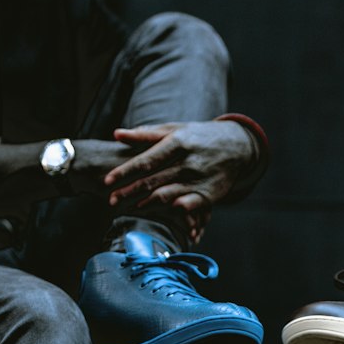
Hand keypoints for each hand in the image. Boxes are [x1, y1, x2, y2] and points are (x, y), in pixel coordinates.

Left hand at [102, 121, 255, 228]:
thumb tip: (117, 134)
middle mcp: (187, 162)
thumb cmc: (199, 136)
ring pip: (166, 195)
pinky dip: (172, 213)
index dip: (125, 172)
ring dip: (146, 203)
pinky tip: (158, 213)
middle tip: (111, 200)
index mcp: (177, 142)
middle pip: (152, 181)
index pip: (145, 160)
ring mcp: (198, 179)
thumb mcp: (175, 129)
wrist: (236, 146)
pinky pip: (186, 207)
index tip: (107, 180)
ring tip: (131, 207)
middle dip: (129, 192)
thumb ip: (146, 134)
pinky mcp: (208, 195)